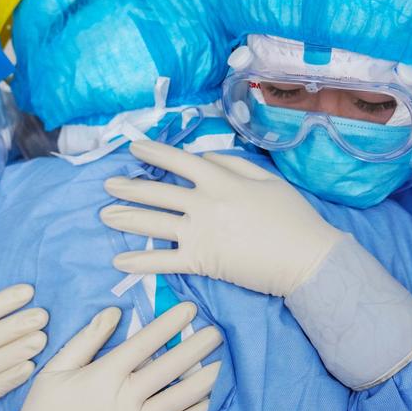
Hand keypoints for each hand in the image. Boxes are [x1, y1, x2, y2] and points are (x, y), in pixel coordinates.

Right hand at [0, 302, 221, 410]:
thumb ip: (86, 339)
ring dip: (203, 380)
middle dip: (196, 347)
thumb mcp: (56, 368)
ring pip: (178, 398)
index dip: (169, 324)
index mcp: (104, 375)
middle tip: (217, 332)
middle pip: (169, 367)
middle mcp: (125, 399)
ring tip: (222, 364)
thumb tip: (113, 312)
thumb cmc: (43, 410)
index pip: (144, 343)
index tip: (188, 309)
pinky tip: (208, 402)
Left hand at [100, 140, 344, 296]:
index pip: (178, 161)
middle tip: (108, 184)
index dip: (153, 153)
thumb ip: (233, 165)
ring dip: (126, 218)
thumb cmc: (293, 217)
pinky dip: (140, 261)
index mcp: (220, 180)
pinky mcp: (201, 262)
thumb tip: (205, 159)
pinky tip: (120, 260)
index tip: (133, 148)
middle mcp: (204, 203)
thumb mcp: (267, 179)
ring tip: (104, 214)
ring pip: (153, 223)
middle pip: (158, 192)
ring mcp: (199, 233)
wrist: (307, 258)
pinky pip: (164, 261)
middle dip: (129, 187)